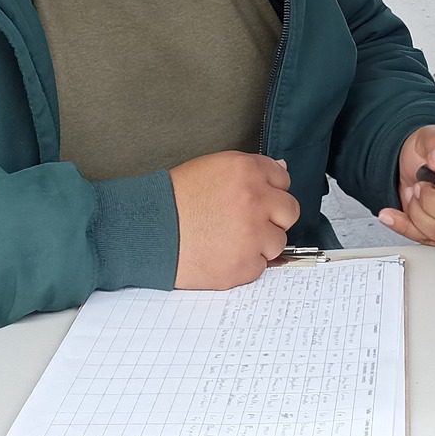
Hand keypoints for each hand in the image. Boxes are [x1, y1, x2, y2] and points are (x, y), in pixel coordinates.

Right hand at [170, 151, 300, 289]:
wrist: (145, 231)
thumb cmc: (171, 200)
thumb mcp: (211, 168)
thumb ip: (250, 170)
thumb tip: (281, 171)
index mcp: (247, 171)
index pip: (283, 179)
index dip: (268, 191)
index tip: (256, 199)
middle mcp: (255, 200)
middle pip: (289, 212)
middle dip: (272, 218)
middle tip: (246, 223)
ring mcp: (253, 235)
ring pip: (278, 242)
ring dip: (259, 244)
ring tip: (228, 240)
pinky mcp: (244, 265)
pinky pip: (260, 267)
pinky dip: (244, 265)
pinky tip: (221, 255)